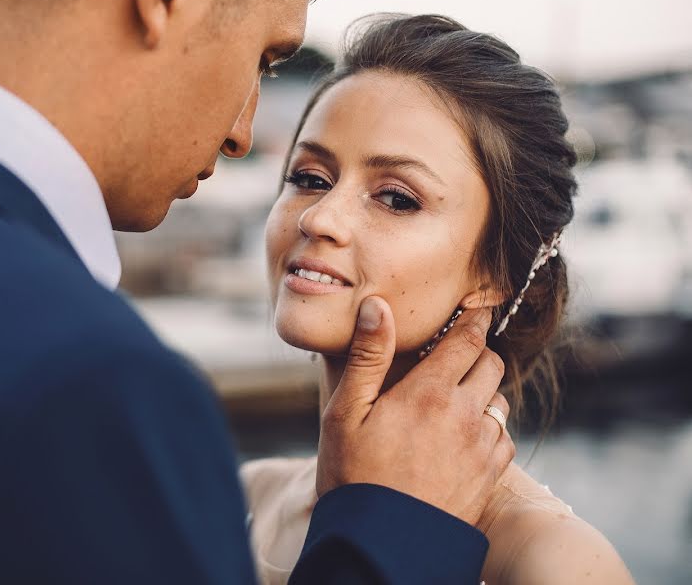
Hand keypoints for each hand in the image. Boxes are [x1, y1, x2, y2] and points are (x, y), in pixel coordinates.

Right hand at [315, 296, 514, 524]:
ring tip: (456, 398)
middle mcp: (464, 415)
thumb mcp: (345, 412)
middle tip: (458, 353)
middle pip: (492, 364)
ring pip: (501, 401)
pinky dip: (490, 428)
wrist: (381, 543)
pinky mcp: (490, 476)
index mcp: (428, 392)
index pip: (467, 339)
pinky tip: (465, 435)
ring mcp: (481, 447)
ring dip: (484, 391)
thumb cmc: (353, 475)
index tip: (477, 306)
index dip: (475, 317)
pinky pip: (503, 437)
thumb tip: (380, 307)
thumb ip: (367, 357)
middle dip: (479, 351)